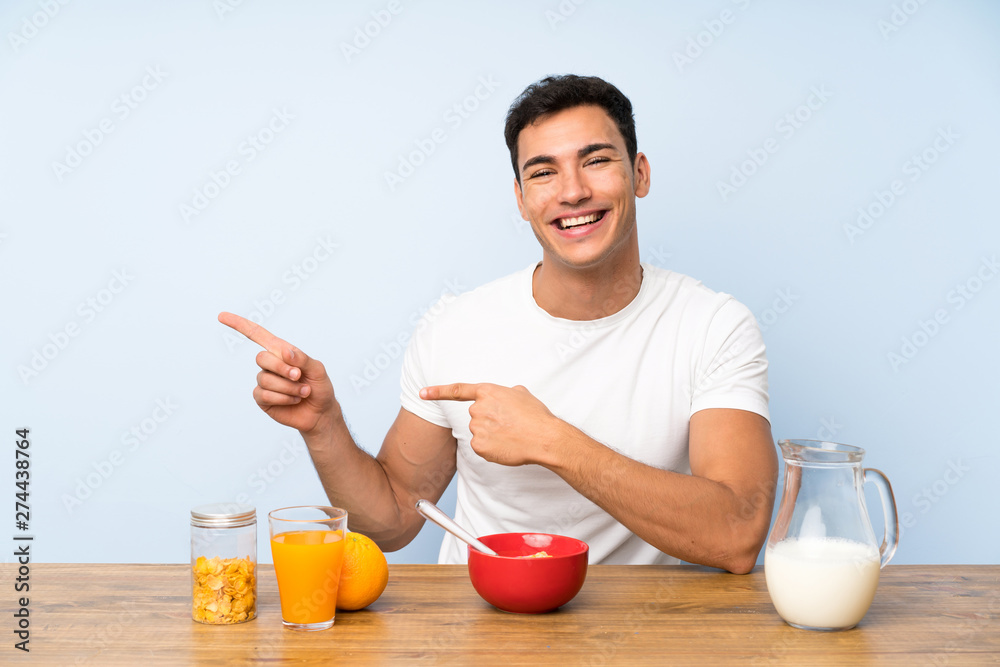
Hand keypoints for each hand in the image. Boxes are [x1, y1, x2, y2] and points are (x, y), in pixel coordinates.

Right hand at [218, 312, 336, 435]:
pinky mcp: (263, 399)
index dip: (240, 325)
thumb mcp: (317, 369)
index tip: (221, 316)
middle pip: (261, 358)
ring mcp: (264, 382)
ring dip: (288, 387)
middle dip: (282, 368)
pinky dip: (283, 398)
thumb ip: (302, 358)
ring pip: (265, 379)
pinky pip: (265, 395)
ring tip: (303, 392)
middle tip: (298, 376)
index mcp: (281, 352)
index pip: (258, 335)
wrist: (321, 412)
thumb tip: (285, 351)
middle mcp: (270, 365)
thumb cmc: (320, 387)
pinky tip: (294, 400)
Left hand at [419, 383, 563, 466]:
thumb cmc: (537, 416)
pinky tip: (507, 446)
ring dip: (491, 435)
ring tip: (511, 435)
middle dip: (489, 420)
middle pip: (476, 416)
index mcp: (487, 392)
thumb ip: (505, 394)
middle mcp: (478, 409)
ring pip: (479, 432)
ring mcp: (477, 428)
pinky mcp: (479, 446)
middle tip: (509, 425)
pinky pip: (482, 447)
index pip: (457, 390)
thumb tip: (506, 397)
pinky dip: (492, 449)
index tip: (422, 393)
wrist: (544, 438)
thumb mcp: (521, 394)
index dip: (437, 392)